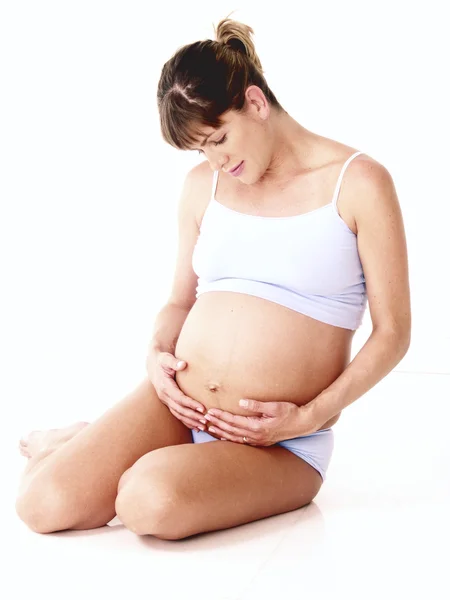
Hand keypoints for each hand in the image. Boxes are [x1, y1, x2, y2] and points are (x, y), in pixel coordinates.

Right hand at [146, 349, 205, 431]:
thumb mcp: (166, 359)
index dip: (191, 404)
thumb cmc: (162, 361)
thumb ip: (174, 362)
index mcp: (165, 386)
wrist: (154, 365)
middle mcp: (164, 396)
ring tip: (203, 427)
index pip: (179, 398)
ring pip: (178, 414)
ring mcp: (166, 401)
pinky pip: (177, 414)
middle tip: (206, 421)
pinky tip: (196, 427)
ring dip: (191, 421)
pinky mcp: (168, 402)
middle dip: (193, 416)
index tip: (203, 408)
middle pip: (180, 409)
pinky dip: (186, 421)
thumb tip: (183, 364)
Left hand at [203, 398, 319, 445]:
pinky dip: (230, 438)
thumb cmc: (290, 412)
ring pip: (234, 438)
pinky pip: (241, 441)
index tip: (210, 411)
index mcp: (258, 426)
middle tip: (204, 418)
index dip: (221, 416)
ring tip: (209, 428)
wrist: (303, 424)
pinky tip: (223, 436)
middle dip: (217, 424)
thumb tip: (241, 402)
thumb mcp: (275, 406)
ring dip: (221, 432)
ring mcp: (258, 441)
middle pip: (231, 431)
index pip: (234, 421)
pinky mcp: (261, 442)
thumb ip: (257, 405)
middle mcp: (256, 436)